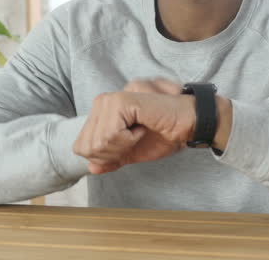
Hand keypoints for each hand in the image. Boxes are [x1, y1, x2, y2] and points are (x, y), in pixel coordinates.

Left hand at [73, 78, 194, 173]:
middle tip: (136, 139)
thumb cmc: (163, 133)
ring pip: (97, 142)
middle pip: (86, 147)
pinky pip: (111, 134)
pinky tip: (143, 128)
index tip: (128, 146)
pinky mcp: (121, 101)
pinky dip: (128, 139)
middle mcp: (102, 101)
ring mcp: (110, 100)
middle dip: (112, 153)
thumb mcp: (130, 152)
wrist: (187, 124)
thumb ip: (110, 159)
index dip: (104, 157)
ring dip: (122, 146)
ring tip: (140, 132)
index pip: (81, 146)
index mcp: (100, 112)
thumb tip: (91, 168)